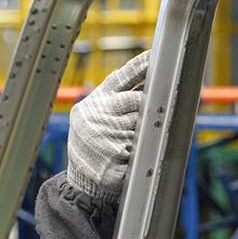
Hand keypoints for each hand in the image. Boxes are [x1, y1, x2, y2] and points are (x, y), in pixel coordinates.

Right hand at [67, 51, 148, 202]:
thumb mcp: (95, 117)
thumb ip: (116, 100)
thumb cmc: (94, 146)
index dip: (140, 66)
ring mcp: (105, 136)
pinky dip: (141, 155)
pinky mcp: (115, 157)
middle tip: (146, 121)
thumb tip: (150, 85)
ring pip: (144, 126)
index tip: (155, 56)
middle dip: (147, 111)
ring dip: (144, 136)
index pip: (121, 78)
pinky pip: (142, 149)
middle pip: (139, 102)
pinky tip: (127, 160)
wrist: (81, 182)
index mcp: (94, 102)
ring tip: (126, 147)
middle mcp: (97, 115)